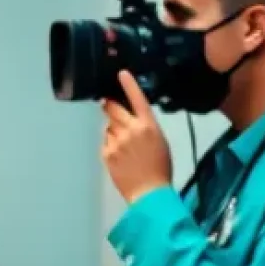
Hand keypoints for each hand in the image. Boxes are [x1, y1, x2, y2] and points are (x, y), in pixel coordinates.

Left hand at [102, 71, 172, 204]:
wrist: (149, 192)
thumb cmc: (159, 168)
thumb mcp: (159, 141)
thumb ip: (145, 126)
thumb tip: (131, 118)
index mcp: (149, 126)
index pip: (137, 99)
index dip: (129, 84)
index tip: (121, 73)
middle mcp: (131, 130)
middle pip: (113, 108)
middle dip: (109, 105)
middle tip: (108, 105)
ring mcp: (116, 141)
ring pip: (108, 126)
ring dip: (113, 129)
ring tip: (125, 145)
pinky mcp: (106, 152)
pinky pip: (105, 141)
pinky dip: (110, 144)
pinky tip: (120, 156)